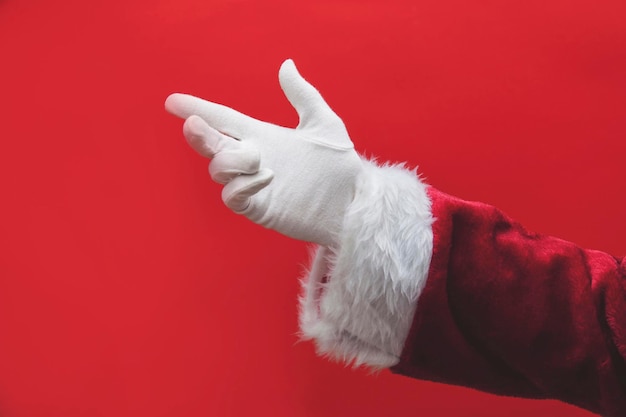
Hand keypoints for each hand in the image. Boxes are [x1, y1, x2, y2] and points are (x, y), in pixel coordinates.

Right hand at [165, 59, 362, 246]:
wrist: (354, 202)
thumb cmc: (340, 166)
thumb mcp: (323, 123)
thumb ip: (303, 96)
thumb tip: (286, 65)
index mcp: (263, 136)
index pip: (223, 120)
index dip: (198, 109)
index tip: (173, 102)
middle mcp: (253, 159)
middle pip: (212, 145)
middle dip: (199, 134)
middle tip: (194, 124)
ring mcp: (253, 185)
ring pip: (218, 170)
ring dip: (232, 161)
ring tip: (260, 159)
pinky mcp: (259, 207)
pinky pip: (233, 197)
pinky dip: (243, 185)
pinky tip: (267, 177)